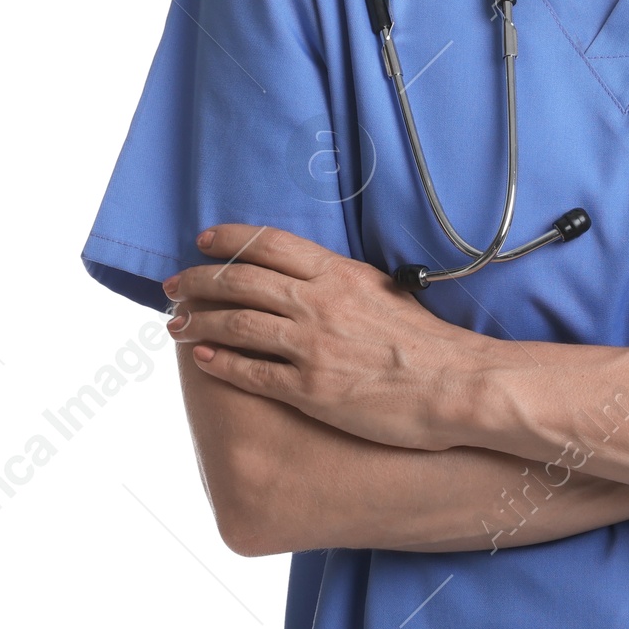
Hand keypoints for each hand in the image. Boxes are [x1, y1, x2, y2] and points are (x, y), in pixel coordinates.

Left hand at [163, 225, 484, 450]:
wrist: (455, 385)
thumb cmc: (429, 342)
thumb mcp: (386, 292)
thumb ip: (345, 284)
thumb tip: (320, 278)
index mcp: (339, 274)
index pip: (270, 244)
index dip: (230, 239)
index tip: (204, 241)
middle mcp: (318, 304)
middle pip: (242, 281)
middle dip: (200, 280)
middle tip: (174, 284)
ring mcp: (311, 346)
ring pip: (237, 325)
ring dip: (200, 321)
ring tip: (176, 323)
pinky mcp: (309, 389)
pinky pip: (251, 373)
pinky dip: (220, 363)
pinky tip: (201, 359)